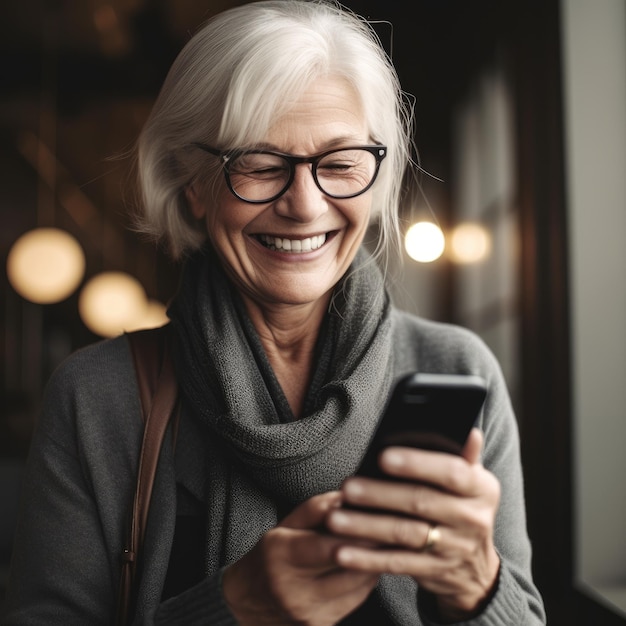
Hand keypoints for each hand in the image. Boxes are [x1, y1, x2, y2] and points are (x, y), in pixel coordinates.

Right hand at [222, 492, 378, 625]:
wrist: (246, 604)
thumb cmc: (268, 558)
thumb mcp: (283, 526)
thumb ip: (313, 509)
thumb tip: (343, 496)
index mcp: (283, 555)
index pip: (330, 545)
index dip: (359, 533)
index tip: (380, 518)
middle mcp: (295, 588)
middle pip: (349, 566)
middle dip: (375, 546)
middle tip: (393, 527)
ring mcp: (309, 611)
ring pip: (358, 586)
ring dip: (376, 563)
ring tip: (388, 543)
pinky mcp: (321, 625)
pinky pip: (356, 600)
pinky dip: (367, 580)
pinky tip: (370, 565)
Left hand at [326, 428, 500, 620]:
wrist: (475, 567)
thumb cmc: (461, 506)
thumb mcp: (471, 481)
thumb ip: (463, 456)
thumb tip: (467, 429)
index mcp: (481, 488)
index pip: (452, 471)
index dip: (417, 463)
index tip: (383, 457)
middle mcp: (473, 519)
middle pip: (421, 502)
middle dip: (380, 494)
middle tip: (348, 487)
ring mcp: (454, 549)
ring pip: (404, 534)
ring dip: (366, 526)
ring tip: (335, 518)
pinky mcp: (434, 572)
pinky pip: (396, 564)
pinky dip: (367, 559)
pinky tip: (341, 551)